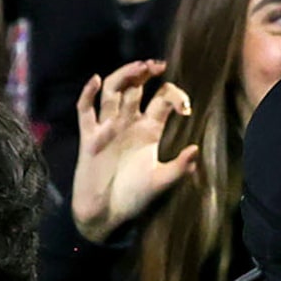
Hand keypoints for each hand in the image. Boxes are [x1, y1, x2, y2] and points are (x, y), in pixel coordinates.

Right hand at [70, 60, 196, 241]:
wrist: (105, 214)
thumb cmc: (134, 199)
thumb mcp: (160, 183)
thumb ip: (178, 168)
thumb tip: (195, 151)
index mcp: (149, 130)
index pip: (163, 99)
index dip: (174, 96)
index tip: (184, 108)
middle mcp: (129, 123)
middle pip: (136, 86)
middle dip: (146, 72)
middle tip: (157, 65)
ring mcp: (107, 128)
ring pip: (112, 90)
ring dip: (123, 75)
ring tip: (137, 67)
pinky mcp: (89, 137)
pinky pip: (85, 110)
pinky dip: (87, 94)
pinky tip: (94, 80)